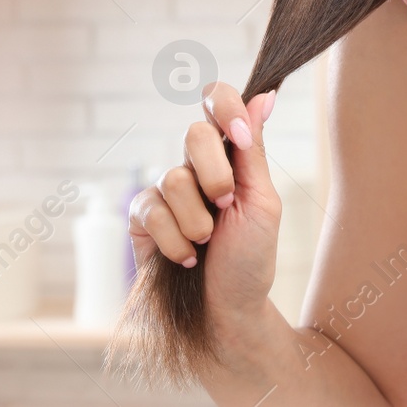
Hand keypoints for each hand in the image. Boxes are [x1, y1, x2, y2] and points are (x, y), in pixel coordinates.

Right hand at [127, 83, 281, 328]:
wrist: (227, 312)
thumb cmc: (250, 260)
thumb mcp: (263, 203)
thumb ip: (254, 151)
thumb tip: (265, 94)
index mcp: (229, 156)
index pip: (218, 102)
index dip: (225, 107)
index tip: (241, 137)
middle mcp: (195, 166)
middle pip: (193, 134)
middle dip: (216, 175)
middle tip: (226, 206)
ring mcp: (165, 191)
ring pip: (173, 178)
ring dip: (198, 220)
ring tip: (208, 242)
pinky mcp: (141, 218)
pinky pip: (151, 210)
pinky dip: (175, 239)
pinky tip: (188, 258)